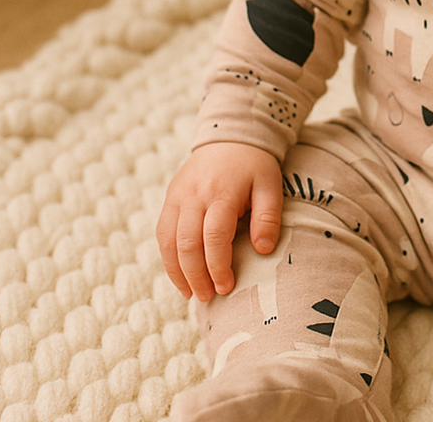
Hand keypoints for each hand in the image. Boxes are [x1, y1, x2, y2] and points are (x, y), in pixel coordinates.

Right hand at [156, 142, 283, 301]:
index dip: (218, 266)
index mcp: (221, 193)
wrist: (231, 135)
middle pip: (187, 244)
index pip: (214, 237)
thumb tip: (263, 250)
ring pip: (168, 241)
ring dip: (177, 271)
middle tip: (208, 297)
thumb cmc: (255, 165)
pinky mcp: (170, 197)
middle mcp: (194, 195)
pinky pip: (162, 232)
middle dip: (196, 276)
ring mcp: (178, 196)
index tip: (226, 287)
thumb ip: (268, 217)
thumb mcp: (271, 185)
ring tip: (192, 293)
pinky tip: (180, 274)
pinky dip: (167, 257)